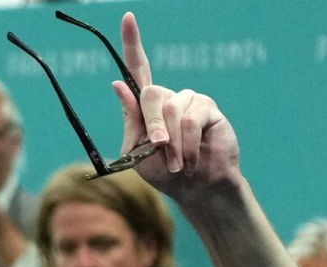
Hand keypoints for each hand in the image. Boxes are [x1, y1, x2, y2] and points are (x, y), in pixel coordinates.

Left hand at [112, 13, 242, 200]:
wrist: (194, 189)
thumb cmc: (163, 172)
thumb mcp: (137, 150)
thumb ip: (132, 119)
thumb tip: (118, 84)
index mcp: (146, 106)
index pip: (137, 69)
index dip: (131, 43)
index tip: (126, 17)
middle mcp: (169, 97)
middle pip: (151, 94)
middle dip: (152, 126)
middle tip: (158, 150)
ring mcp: (190, 100)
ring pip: (171, 110)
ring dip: (171, 143)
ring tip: (177, 163)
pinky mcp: (208, 109)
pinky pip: (190, 120)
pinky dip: (186, 144)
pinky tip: (190, 158)